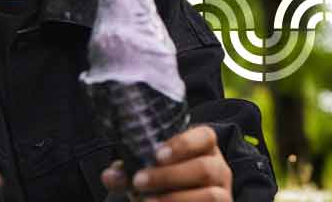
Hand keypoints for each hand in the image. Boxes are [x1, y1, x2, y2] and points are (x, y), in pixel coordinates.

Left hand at [101, 126, 231, 201]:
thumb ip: (130, 173)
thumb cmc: (164, 183)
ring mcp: (222, 192)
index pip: (205, 136)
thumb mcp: (149, 172)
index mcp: (204, 147)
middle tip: (139, 180)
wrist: (179, 201)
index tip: (157, 154)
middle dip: (169, 175)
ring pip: (209, 195)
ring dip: (175, 199)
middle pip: (203, 168)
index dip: (183, 144)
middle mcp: (219, 168)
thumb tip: (109, 175)